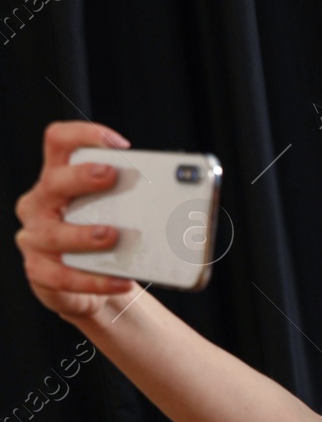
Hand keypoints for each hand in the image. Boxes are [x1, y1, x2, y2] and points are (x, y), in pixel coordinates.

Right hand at [14, 121, 140, 319]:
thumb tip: (185, 193)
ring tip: (113, 235)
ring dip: (84, 234)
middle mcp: (41, 203)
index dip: (83, 135)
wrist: (90, 286)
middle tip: (112, 175)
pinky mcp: (40, 271)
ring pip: (54, 233)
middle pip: (54, 181)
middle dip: (82, 177)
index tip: (119, 143)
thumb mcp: (117, 213)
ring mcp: (35, 237)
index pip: (59, 142)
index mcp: (59, 179)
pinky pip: (65, 277)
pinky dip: (96, 281)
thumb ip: (137, 198)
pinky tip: (123, 281)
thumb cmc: (105, 240)